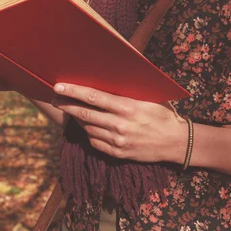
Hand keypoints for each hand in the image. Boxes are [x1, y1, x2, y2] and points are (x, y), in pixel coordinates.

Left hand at [51, 82, 187, 163]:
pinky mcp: (118, 153)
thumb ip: (129, 90)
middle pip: (85, 113)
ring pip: (88, 128)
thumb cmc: (164, 114)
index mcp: (127, 107)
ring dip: (77, 118)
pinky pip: (95, 142)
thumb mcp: (150, 97)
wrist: (176, 142)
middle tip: (55, 98)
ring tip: (72, 110)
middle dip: (67, 104)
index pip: (93, 97)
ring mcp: (118, 141)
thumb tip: (109, 77)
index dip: (73, 91)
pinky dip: (89, 133)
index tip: (59, 86)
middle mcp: (120, 125)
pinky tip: (87, 126)